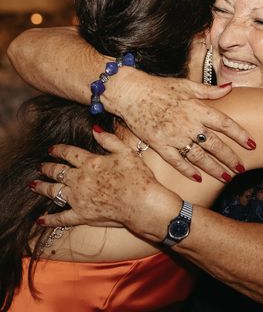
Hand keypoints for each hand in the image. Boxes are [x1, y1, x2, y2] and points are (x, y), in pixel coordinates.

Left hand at [31, 128, 179, 236]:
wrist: (141, 203)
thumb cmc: (138, 177)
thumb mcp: (126, 152)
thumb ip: (109, 140)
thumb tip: (94, 129)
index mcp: (91, 163)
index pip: (69, 153)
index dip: (59, 150)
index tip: (51, 149)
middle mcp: (80, 179)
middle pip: (58, 172)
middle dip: (47, 167)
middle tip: (40, 166)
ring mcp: (78, 198)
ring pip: (54, 191)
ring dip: (42, 188)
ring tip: (34, 185)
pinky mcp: (81, 215)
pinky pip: (61, 218)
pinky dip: (50, 219)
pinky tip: (40, 220)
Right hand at [108, 69, 254, 181]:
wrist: (130, 93)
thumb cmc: (160, 87)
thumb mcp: (187, 85)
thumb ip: (210, 91)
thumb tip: (230, 87)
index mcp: (197, 108)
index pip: (225, 123)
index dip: (240, 135)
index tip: (252, 144)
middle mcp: (188, 124)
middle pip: (215, 144)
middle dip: (230, 158)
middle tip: (241, 169)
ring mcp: (174, 136)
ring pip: (199, 156)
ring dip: (214, 168)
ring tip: (226, 177)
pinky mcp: (159, 144)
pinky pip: (177, 161)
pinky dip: (188, 170)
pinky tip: (199, 178)